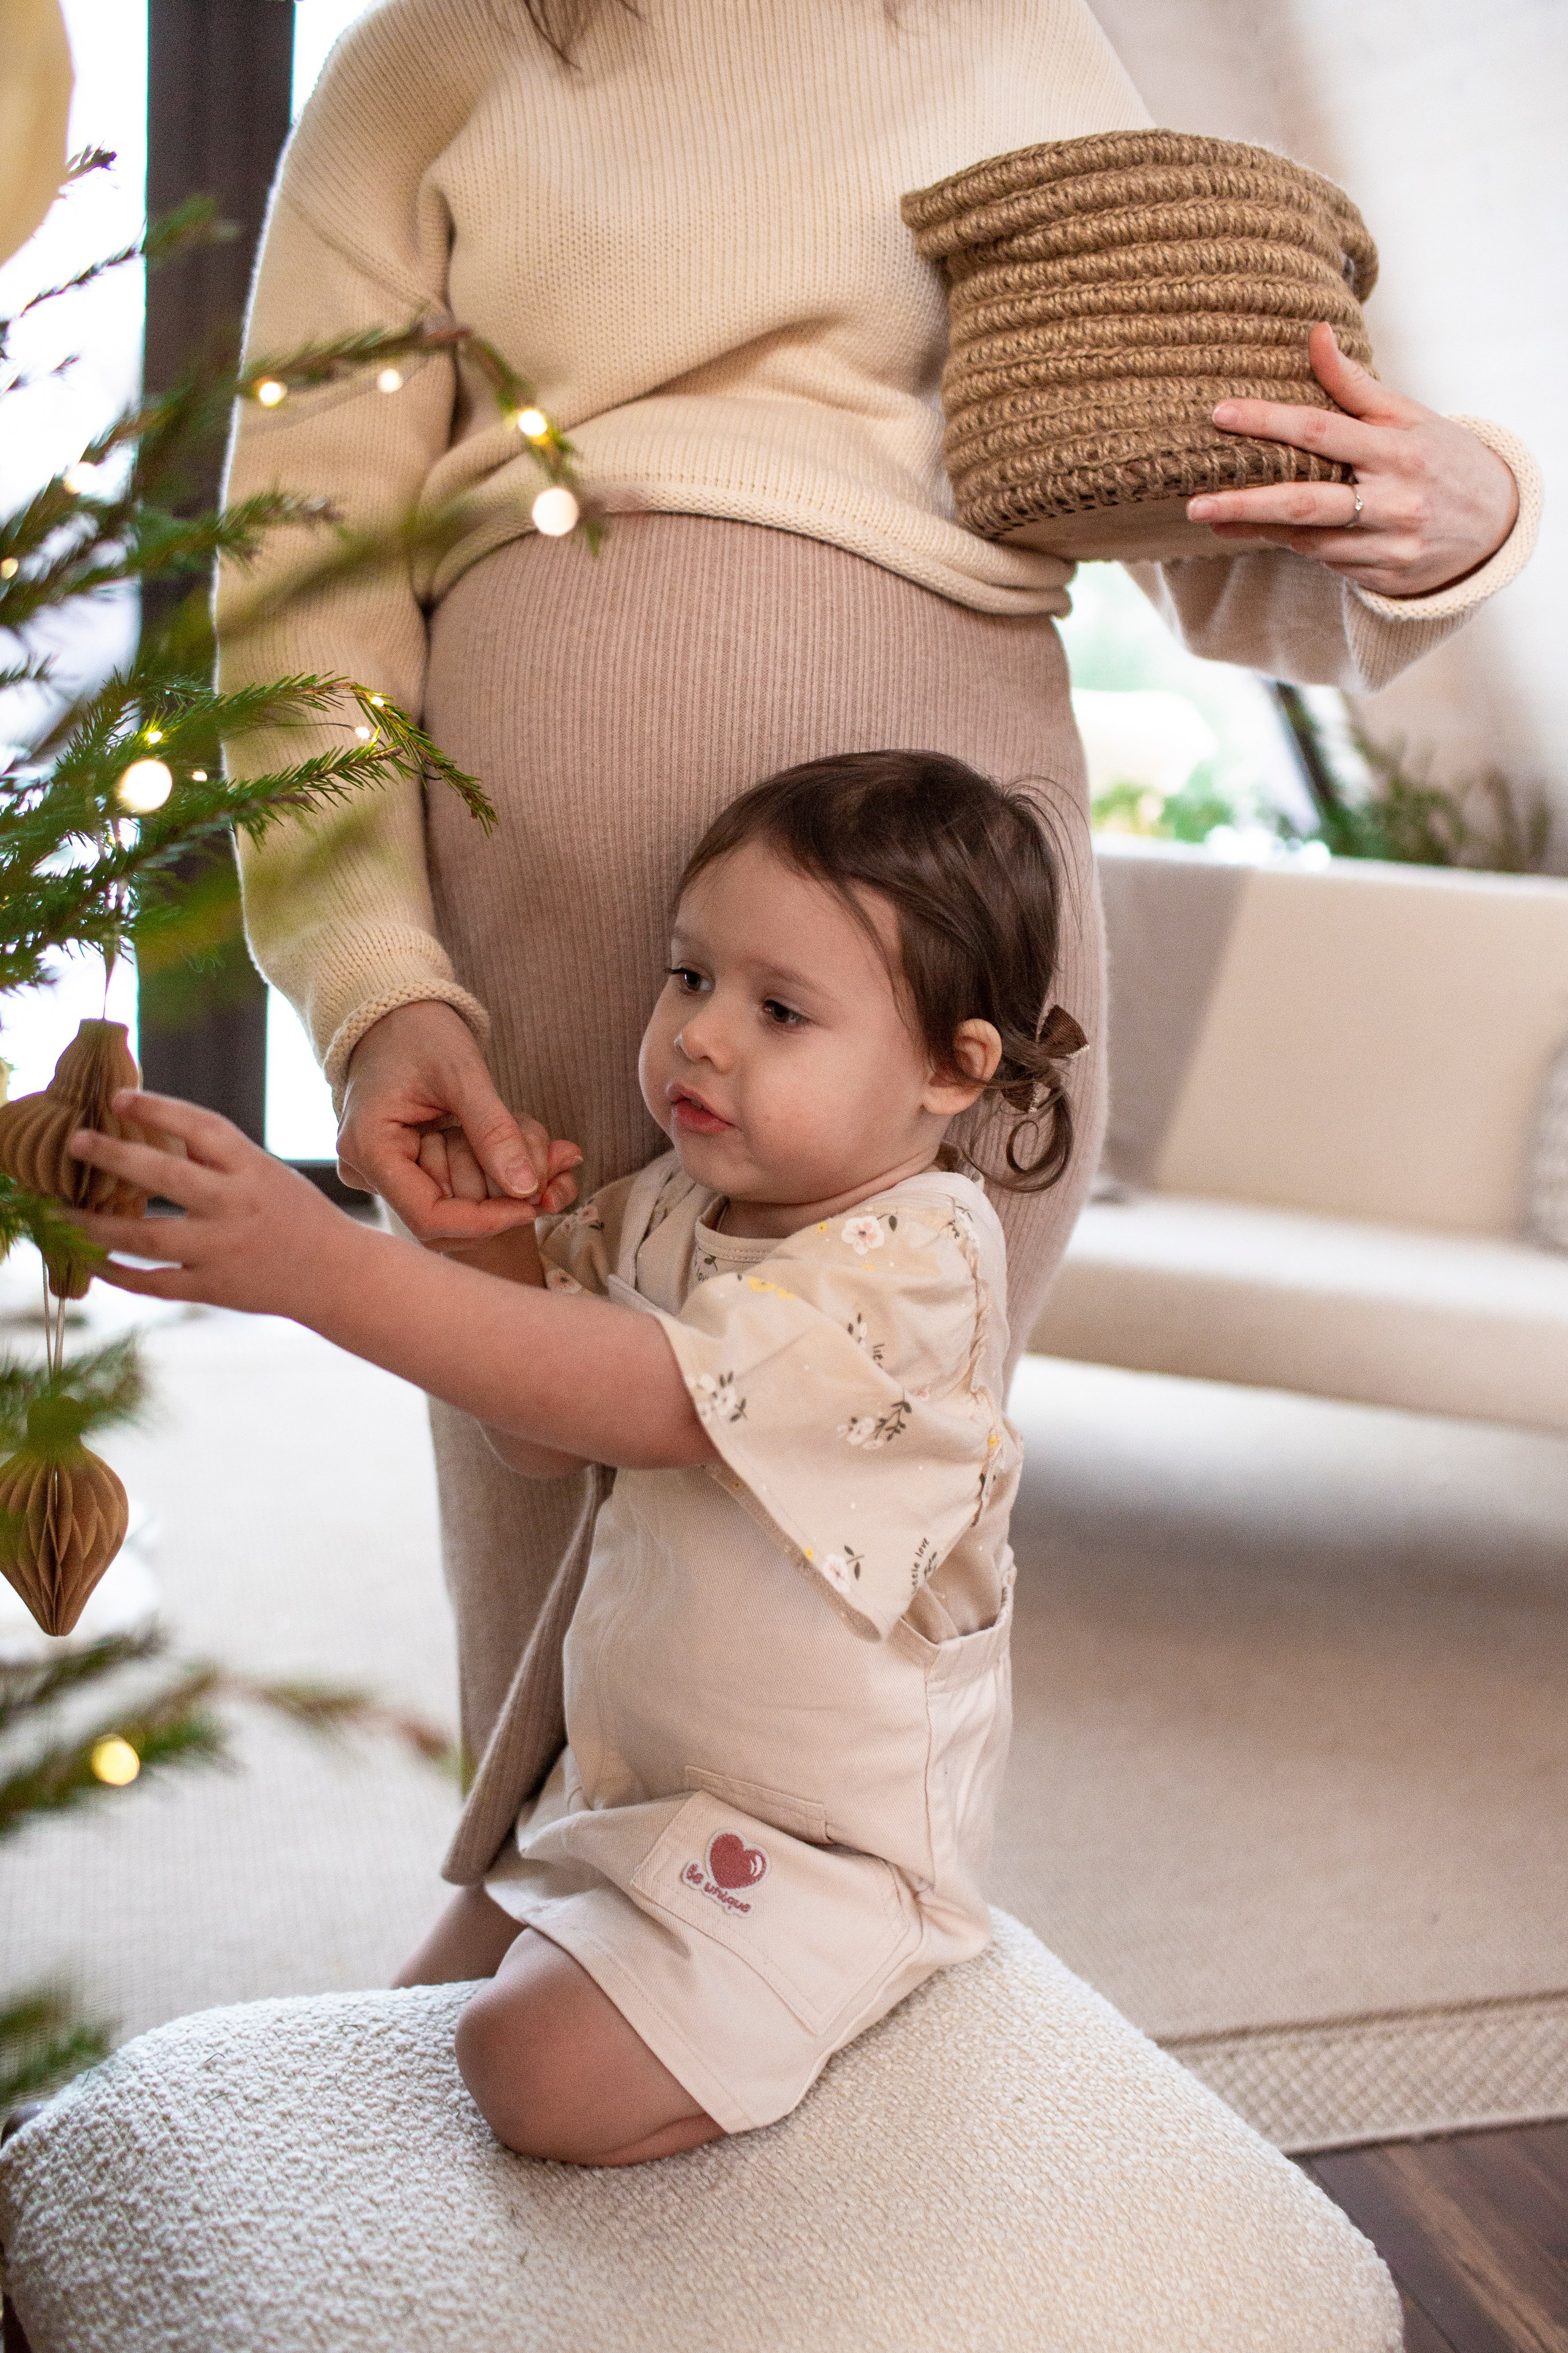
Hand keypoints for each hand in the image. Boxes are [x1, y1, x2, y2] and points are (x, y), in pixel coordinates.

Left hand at [69, 1091, 372, 1319]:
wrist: (335, 1274)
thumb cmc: (294, 1214)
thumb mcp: (264, 1172)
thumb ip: (214, 1156)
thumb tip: (150, 1125)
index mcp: (252, 1170)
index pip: (202, 1128)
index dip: (160, 1108)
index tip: (118, 1096)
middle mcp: (237, 1207)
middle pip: (168, 1178)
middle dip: (117, 1158)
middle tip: (76, 1141)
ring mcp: (224, 1250)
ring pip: (149, 1239)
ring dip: (98, 1227)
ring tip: (61, 1215)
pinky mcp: (214, 1289)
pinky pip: (156, 1284)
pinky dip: (120, 1275)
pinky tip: (92, 1263)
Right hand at [336, 1001, 579, 1248]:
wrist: (395, 1017)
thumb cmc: (422, 1034)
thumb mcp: (463, 1074)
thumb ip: (494, 1131)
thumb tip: (527, 1189)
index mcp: (368, 1148)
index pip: (428, 1217)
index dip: (485, 1221)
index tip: (531, 1204)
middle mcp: (364, 1170)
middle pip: (439, 1224)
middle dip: (494, 1210)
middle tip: (545, 1186)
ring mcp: (378, 1173)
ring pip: (446, 1215)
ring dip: (493, 1201)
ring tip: (535, 1168)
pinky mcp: (396, 1169)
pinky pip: (443, 1195)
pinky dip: (483, 1186)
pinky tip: (513, 1165)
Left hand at [1187, 323, 1519, 597]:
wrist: (1494, 523)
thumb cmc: (1440, 457)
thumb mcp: (1406, 415)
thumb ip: (1355, 383)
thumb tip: (1316, 333)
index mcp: (1397, 449)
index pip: (1321, 431)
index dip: (1269, 421)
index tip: (1220, 415)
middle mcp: (1392, 500)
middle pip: (1305, 503)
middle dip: (1245, 504)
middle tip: (1196, 503)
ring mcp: (1388, 544)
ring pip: (1308, 540)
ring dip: (1259, 528)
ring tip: (1215, 516)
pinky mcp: (1382, 577)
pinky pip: (1325, 562)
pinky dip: (1295, 544)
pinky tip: (1268, 532)